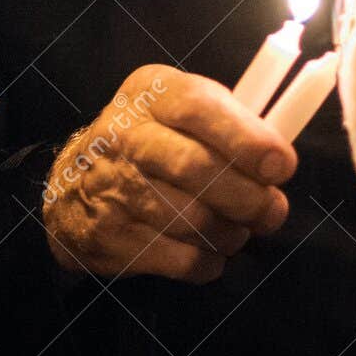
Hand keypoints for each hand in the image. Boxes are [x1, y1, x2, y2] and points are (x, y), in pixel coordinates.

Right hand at [43, 64, 296, 283]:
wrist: (72, 183)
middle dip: (248, 197)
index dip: (246, 138)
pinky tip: (211, 250)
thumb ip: (230, 122)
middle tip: (272, 211)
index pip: (198, 107)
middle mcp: (126, 135)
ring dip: (231, 232)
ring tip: (239, 229)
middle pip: (196, 169)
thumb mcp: (180, 109)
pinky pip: (180, 260)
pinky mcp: (110, 236)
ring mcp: (114, 187)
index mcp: (153, 93)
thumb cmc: (153, 139)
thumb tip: (280, 160)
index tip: (282, 166)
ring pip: (192, 221)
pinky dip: (209, 262)